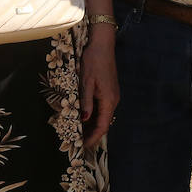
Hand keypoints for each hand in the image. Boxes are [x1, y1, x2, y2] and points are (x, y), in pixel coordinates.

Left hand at [80, 27, 118, 148]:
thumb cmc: (93, 61)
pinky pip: (102, 108)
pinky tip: (84, 117)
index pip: (103, 126)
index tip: (83, 146)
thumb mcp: (86, 82)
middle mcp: (113, 100)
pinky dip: (94, 116)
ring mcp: (112, 95)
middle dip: (92, 134)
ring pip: (103, 116)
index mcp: (109, 100)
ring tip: (79, 132)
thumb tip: (83, 119)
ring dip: (92, 125)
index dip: (93, 137)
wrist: (102, 45)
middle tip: (78, 142)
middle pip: (104, 123)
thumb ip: (86, 102)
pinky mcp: (109, 91)